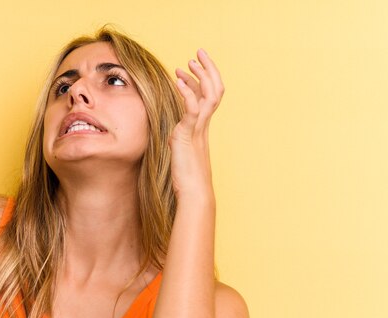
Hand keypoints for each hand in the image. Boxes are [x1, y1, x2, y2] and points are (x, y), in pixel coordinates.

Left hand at [170, 48, 223, 201]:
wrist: (194, 193)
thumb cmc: (187, 178)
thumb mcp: (180, 152)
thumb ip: (179, 139)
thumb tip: (173, 134)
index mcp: (201, 128)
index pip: (208, 96)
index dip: (202, 80)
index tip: (190, 68)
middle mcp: (203, 126)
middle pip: (214, 90)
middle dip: (207, 70)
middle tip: (197, 54)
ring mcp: (198, 130)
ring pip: (208, 96)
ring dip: (199, 76)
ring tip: (188, 63)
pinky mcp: (189, 135)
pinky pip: (192, 110)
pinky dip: (187, 94)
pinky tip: (178, 82)